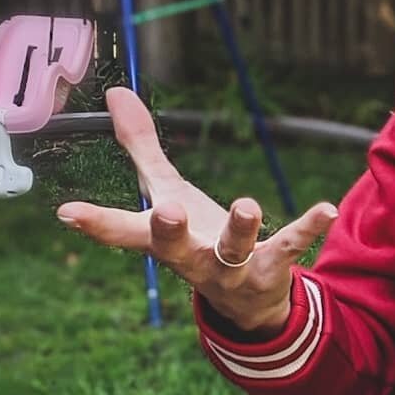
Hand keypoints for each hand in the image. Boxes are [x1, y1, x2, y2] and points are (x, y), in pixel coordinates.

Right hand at [54, 87, 338, 334]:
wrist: (244, 302)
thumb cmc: (196, 237)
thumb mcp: (166, 191)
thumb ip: (141, 146)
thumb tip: (115, 91)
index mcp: (161, 239)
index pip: (122, 231)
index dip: (95, 222)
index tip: (68, 213)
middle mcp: (191, 257)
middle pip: (174, 248)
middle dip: (169, 231)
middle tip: (167, 210)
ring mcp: (230, 268)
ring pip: (232, 251)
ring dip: (241, 229)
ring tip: (248, 205)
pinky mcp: (270, 268)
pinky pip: (289, 247)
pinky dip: (307, 229)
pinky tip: (325, 210)